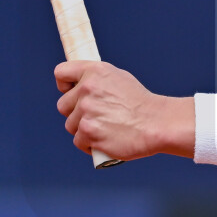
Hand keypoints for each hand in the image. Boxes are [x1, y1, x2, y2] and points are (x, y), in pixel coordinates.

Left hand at [55, 60, 192, 160]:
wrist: (156, 123)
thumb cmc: (141, 103)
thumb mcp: (119, 78)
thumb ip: (96, 80)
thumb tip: (80, 86)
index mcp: (94, 72)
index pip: (61, 73)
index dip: (64, 85)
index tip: (71, 93)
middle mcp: (87, 89)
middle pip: (63, 105)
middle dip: (75, 112)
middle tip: (96, 116)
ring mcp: (86, 111)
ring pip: (70, 125)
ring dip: (83, 130)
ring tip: (104, 129)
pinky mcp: (88, 132)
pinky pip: (78, 141)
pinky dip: (89, 144)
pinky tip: (104, 140)